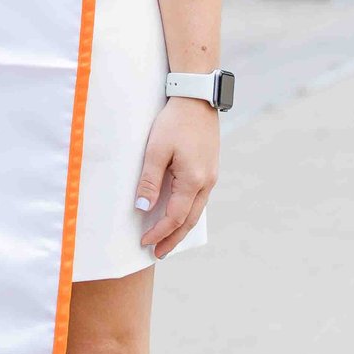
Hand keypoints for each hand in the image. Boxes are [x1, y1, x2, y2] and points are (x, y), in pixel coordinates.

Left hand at [135, 96, 219, 258]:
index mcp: (193, 181)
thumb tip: (142, 208)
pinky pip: (199, 199)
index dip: (159, 232)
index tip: (144, 242)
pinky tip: (180, 213)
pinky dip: (188, 212)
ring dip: (181, 227)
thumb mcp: (156, 150)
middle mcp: (206, 183)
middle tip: (159, 253)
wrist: (197, 99)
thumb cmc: (175, 122)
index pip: (174, 217)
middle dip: (173, 238)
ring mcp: (211, 176)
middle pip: (189, 220)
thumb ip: (149, 180)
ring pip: (196, 211)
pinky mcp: (209, 169)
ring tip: (168, 239)